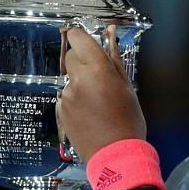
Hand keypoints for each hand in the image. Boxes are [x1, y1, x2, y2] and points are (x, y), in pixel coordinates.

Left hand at [59, 25, 146, 161]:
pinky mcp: (60, 110)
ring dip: (80, 81)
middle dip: (82, 60)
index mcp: (98, 69)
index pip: (77, 37)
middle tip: (99, 74)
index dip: (80, 36)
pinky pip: (66, 95)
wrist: (116, 155)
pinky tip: (90, 111)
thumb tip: (110, 34)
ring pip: (70, 77)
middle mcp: (78, 79)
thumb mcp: (127, 87)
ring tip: (98, 100)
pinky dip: (76, 98)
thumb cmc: (127, 121)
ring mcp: (67, 95)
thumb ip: (114, 57)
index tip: (86, 39)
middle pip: (71, 56)